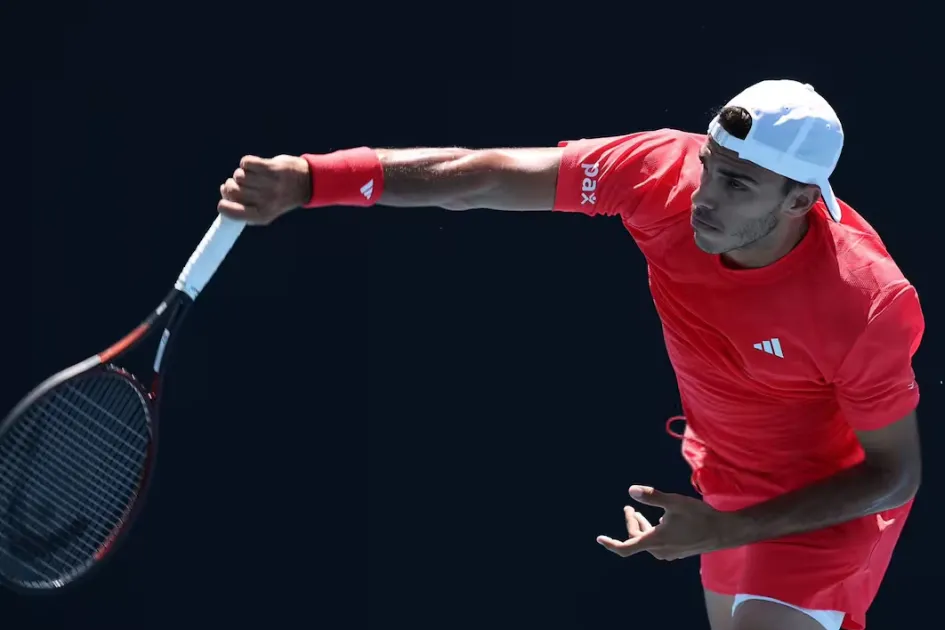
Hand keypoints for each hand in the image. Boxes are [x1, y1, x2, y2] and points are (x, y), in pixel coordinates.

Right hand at [218, 155, 310, 224]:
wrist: (306, 183)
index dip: (223, 205)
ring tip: (251, 176)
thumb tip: (223, 202)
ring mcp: (270, 184)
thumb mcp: (265, 211)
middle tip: (237, 184)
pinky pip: (246, 162)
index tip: (225, 199)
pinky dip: (247, 163)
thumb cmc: (278, 197)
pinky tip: (254, 167)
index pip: (231, 213)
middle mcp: (266, 201)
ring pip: (239, 176)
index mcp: (262, 216)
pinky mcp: (272, 168)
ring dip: (241, 174)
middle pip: (232, 191)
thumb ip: (245, 210)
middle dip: (229, 186)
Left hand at [596, 485, 736, 560]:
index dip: (611, 544)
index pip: (626, 547)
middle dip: (631, 522)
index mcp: (656, 541)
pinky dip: (652, 531)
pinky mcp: (677, 552)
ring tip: (638, 512)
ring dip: (641, 527)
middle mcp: (660, 551)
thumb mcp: (674, 502)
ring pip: (647, 540)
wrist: (724, 531)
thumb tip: (631, 491)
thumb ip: (652, 497)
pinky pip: (657, 543)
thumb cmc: (699, 516)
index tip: (600, 539)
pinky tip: (658, 520)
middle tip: (628, 507)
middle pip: (637, 539)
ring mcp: (669, 553)